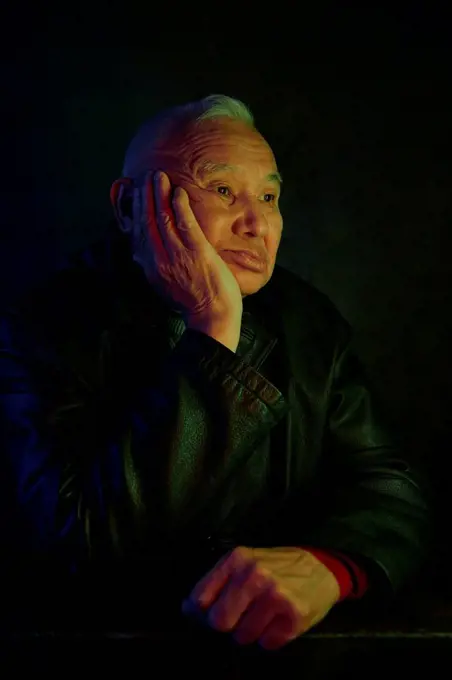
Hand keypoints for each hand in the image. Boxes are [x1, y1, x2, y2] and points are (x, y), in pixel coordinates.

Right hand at [133, 170, 242, 325]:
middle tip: (145, 177)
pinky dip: (180, 205)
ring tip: (158, 176)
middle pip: (147, 221)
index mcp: (151, 268)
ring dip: (159, 194)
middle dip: (145, 196)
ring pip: (163, 218)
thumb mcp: (164, 286)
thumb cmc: (193, 303)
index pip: (138, 232)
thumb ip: (153, 267)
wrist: (212, 318)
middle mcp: (159, 260)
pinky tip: (178, 191)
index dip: (136, 210)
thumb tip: (137, 255)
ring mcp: (178, 255)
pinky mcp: (197, 252)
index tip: (136, 193)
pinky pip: (185, 223)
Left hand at [182, 546, 340, 650]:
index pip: (200, 599)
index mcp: (236, 559)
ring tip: (265, 615)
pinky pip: (267, 644)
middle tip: (241, 617)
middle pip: (219, 622)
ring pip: (243, 637)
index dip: (202, 613)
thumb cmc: (276, 566)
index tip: (211, 614)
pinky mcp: (293, 616)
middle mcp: (254, 575)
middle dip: (227, 626)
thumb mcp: (245, 563)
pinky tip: (280, 620)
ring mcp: (275, 596)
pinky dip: (271, 638)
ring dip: (251, 632)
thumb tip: (186, 608)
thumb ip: (216, 583)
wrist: (321, 567)